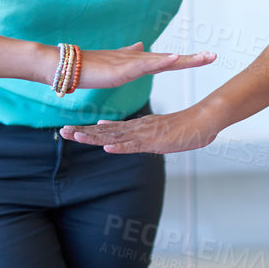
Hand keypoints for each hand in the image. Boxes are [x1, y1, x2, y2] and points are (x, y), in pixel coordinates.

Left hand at [58, 107, 220, 154]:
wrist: (205, 119)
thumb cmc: (185, 127)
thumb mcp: (156, 132)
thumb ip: (138, 135)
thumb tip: (118, 136)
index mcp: (137, 126)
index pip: (109, 129)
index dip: (89, 131)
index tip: (71, 131)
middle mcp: (138, 129)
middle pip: (107, 132)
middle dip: (85, 133)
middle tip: (63, 132)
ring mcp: (146, 134)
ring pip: (117, 137)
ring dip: (96, 138)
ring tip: (77, 137)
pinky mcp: (156, 141)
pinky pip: (136, 145)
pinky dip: (122, 147)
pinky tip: (108, 148)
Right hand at [71, 42, 215, 90]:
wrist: (70, 67)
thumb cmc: (91, 67)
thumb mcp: (117, 64)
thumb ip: (131, 55)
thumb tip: (142, 45)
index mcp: (139, 61)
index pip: (168, 60)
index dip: (187, 59)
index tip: (206, 57)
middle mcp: (138, 59)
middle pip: (172, 59)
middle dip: (193, 58)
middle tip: (214, 56)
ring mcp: (131, 62)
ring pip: (163, 60)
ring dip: (183, 59)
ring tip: (202, 57)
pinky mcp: (123, 68)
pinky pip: (146, 64)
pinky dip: (161, 61)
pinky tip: (174, 58)